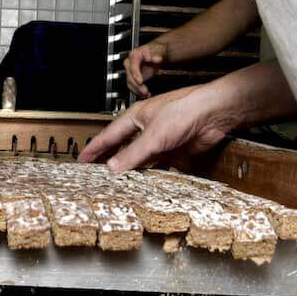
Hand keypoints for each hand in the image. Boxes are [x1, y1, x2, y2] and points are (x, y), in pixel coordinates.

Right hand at [79, 85, 232, 171]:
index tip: (82, 159)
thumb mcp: (153, 136)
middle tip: (95, 175)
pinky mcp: (175, 151)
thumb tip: (112, 168)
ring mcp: (161, 141)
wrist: (214, 115)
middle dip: (110, 161)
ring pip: (141, 160)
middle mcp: (147, 129)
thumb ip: (132, 154)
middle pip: (123, 148)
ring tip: (117, 185)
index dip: (95, 148)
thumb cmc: (185, 110)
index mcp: (136, 118)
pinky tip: (145, 184)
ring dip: (131, 171)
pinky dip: (152, 175)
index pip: (109, 135)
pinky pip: (159, 166)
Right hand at [123, 42, 168, 98]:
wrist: (156, 53)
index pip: (132, 65)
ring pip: (130, 83)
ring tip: (146, 94)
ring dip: (137, 90)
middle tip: (145, 91)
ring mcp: (131, 71)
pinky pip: (133, 86)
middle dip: (137, 85)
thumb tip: (157, 58)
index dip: (135, 74)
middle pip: (130, 76)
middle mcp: (130, 63)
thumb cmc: (155, 51)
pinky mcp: (133, 77)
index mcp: (135, 55)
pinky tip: (145, 94)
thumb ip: (157, 55)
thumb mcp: (158, 50)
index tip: (140, 81)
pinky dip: (138, 92)